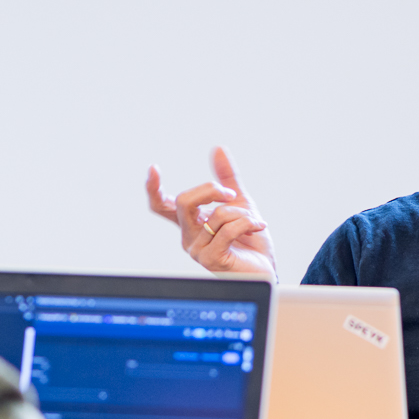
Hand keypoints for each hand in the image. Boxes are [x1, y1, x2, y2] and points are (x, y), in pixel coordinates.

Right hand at [145, 146, 278, 278]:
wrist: (265, 268)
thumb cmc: (250, 241)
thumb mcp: (239, 202)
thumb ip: (227, 177)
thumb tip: (218, 149)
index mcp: (190, 222)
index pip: (162, 206)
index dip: (154, 188)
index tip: (154, 169)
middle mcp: (189, 236)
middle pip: (183, 202)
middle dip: (210, 190)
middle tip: (230, 193)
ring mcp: (197, 249)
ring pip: (215, 215)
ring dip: (241, 213)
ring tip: (253, 222)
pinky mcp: (211, 259)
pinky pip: (228, 229)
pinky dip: (247, 223)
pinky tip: (258, 227)